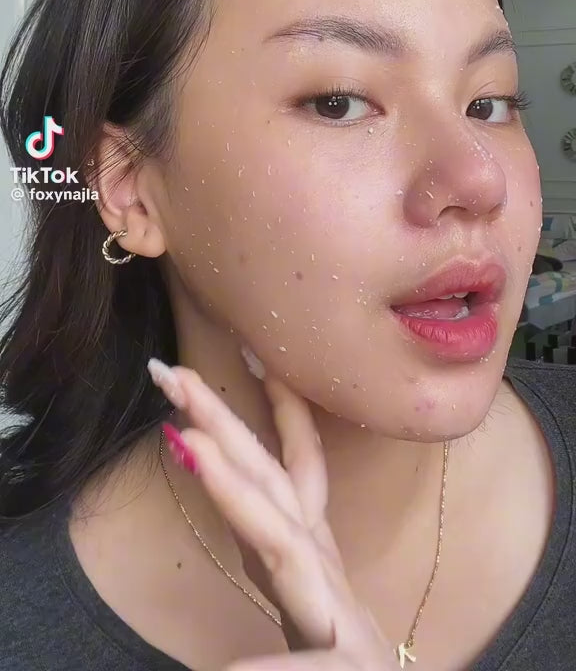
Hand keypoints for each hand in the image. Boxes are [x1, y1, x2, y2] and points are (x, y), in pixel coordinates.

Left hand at [149, 358, 401, 670]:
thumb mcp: (301, 588)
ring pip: (283, 545)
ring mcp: (336, 615)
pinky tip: (230, 668)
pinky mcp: (348, 669)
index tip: (245, 355)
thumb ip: (264, 539)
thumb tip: (208, 471)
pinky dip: (269, 665)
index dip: (270, 408)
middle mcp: (321, 568)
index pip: (287, 467)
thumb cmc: (339, 654)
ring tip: (192, 444)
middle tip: (175, 373)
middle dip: (223, 424)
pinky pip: (306, 667)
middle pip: (271, 482)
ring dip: (236, 490)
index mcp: (306, 549)